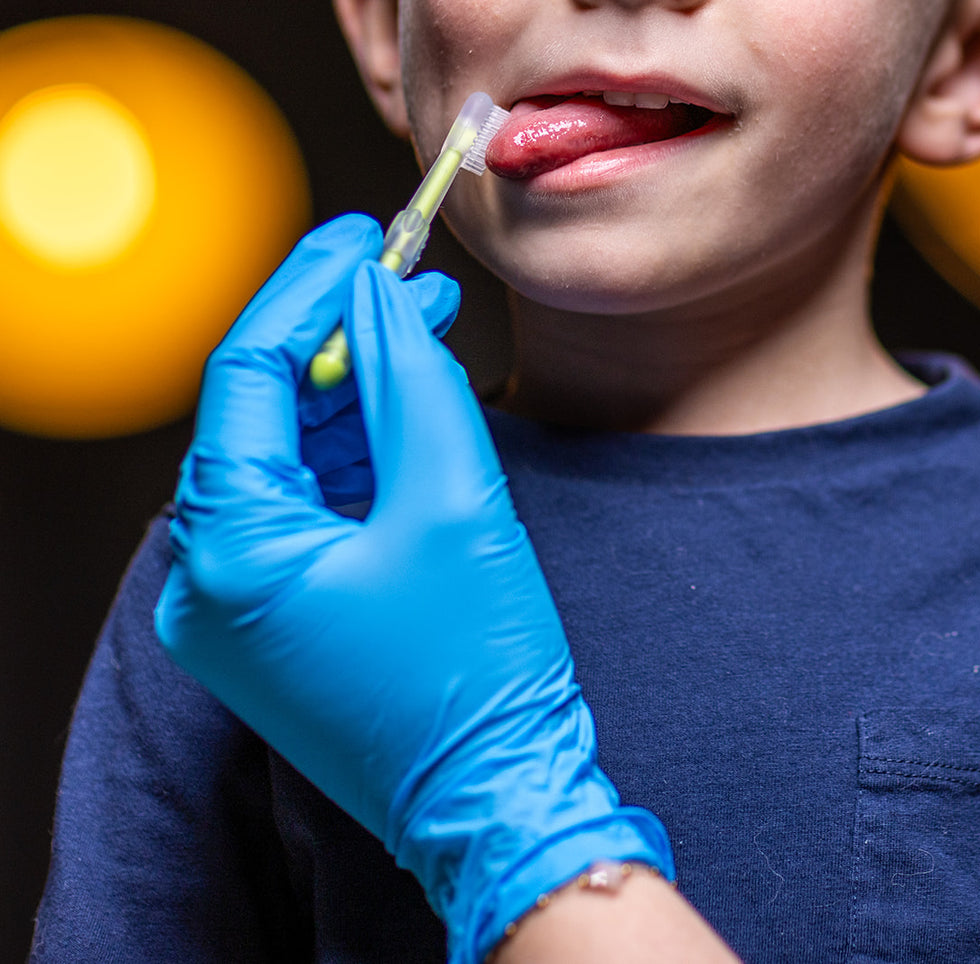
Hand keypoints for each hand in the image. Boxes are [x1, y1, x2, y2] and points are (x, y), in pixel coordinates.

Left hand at [154, 214, 671, 959]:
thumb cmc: (477, 672)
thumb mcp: (455, 501)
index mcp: (226, 553)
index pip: (248, 379)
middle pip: (264, 418)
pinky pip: (309, 515)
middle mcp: (208, 584)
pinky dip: (357, 459)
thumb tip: (376, 290)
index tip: (361, 235)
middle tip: (408, 275)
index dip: (307, 292)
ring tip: (425, 331)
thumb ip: (411, 378)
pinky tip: (409, 410)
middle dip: (341, 341)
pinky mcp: (282, 625)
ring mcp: (240, 611)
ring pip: (290, 462)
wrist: (500, 798)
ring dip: (356, 395)